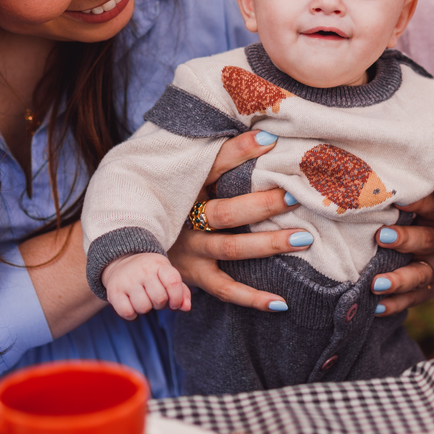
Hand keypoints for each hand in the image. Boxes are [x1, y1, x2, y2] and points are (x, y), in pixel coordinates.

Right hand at [102, 253, 190, 320]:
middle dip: (160, 304)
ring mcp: (127, 280)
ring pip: (143, 308)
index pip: (173, 282)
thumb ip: (181, 291)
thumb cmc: (151, 273)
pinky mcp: (114, 291)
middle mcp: (142, 270)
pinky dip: (132, 315)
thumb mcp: (167, 275)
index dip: (177, 298)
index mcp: (159, 264)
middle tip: (154, 297)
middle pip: (159, 299)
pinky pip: (127, 312)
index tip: (173, 304)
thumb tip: (186, 308)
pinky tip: (132, 306)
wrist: (122, 262)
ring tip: (143, 300)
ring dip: (146, 309)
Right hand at [168, 130, 309, 312]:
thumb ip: (214, 158)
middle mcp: (185, 219)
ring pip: (231, 249)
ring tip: (303, 238)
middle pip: (226, 212)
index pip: (213, 166)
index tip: (270, 139)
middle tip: (295, 195)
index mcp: (185, 187)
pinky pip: (225, 289)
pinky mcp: (193, 277)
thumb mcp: (183, 175)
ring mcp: (189, 250)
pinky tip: (281, 302)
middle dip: (262, 204)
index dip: (239, 151)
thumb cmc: (174, 199)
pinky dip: (252, 298)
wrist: (130, 244)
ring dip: (268, 244)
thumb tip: (264, 131)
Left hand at [371, 191, 433, 315]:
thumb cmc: (390, 219)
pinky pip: (413, 299)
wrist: (405, 252)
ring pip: (422, 274)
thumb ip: (381, 198)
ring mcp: (433, 267)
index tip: (397, 200)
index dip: (418, 202)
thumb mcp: (391, 207)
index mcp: (431, 215)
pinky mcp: (426, 290)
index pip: (432, 205)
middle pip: (428, 239)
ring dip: (399, 279)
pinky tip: (377, 307)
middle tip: (380, 237)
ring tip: (375, 284)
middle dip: (405, 239)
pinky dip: (395, 304)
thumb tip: (346, 182)